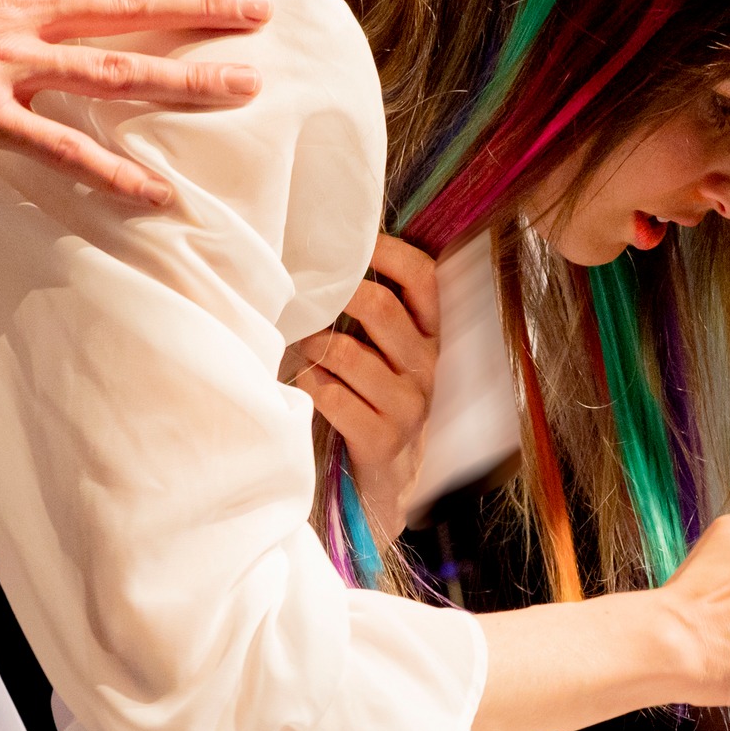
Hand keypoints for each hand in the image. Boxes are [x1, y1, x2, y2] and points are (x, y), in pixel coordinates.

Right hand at [0, 0, 273, 203]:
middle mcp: (19, 11)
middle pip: (127, 5)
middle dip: (200, 7)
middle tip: (258, 11)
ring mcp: (6, 65)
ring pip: (115, 72)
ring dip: (185, 81)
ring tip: (244, 87)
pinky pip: (62, 152)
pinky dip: (115, 175)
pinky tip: (159, 195)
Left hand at [289, 235, 439, 542]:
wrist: (388, 487)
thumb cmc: (374, 404)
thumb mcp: (387, 357)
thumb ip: (372, 316)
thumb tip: (324, 263)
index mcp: (429, 338)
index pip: (423, 278)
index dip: (388, 252)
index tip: (351, 243)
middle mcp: (425, 368)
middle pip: (380, 308)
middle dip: (334, 297)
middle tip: (304, 298)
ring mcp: (407, 407)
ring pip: (346, 353)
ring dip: (310, 346)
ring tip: (300, 349)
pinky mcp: (381, 440)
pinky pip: (331, 396)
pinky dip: (308, 385)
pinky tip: (305, 386)